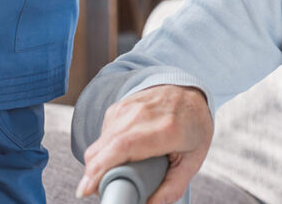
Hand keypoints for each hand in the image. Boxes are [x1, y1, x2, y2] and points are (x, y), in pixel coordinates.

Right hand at [76, 85, 213, 203]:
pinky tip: (121, 154)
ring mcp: (126, 108)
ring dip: (98, 164)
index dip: (100, 169)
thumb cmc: (193, 125)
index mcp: (165, 129)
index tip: (87, 189)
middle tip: (101, 190)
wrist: (190, 92)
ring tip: (117, 173)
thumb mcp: (193, 159)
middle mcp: (141, 115)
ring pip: (98, 144)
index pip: (122, 148)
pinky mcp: (117, 108)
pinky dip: (105, 150)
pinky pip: (102, 136)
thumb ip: (174, 186)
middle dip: (93, 175)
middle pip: (102, 148)